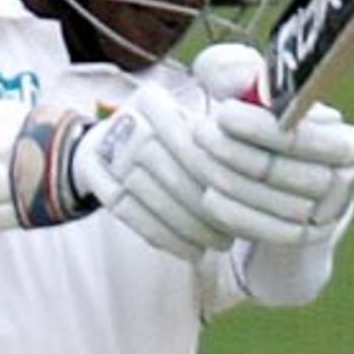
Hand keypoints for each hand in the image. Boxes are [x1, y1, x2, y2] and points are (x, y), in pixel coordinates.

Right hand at [71, 80, 233, 262]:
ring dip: (184, 227)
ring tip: (212, 247)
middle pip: (170, 170)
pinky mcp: (92, 173)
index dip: (217, 178)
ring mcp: (105, 145)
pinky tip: (186, 252)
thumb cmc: (166, 144)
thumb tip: (262, 173)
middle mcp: (126, 118)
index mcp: (155, 101)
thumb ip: (222, 142)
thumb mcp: (191, 129)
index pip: (191, 144)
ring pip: (149, 193)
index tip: (242, 206)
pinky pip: (127, 210)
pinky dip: (159, 235)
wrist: (103, 148)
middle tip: (229, 236)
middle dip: (202, 209)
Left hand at [191, 91, 353, 246]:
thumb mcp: (249, 92)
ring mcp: (330, 214)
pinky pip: (273, 231)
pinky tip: (208, 198)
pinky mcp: (307, 240)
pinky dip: (239, 215)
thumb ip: (236, 71)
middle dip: (241, 152)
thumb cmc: (259, 127)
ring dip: (234, 182)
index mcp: (351, 138)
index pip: (309, 134)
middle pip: (294, 169)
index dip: (265, 126)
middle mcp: (350, 177)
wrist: (271, 188)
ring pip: (281, 202)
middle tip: (200, 135)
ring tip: (198, 161)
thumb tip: (238, 80)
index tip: (223, 112)